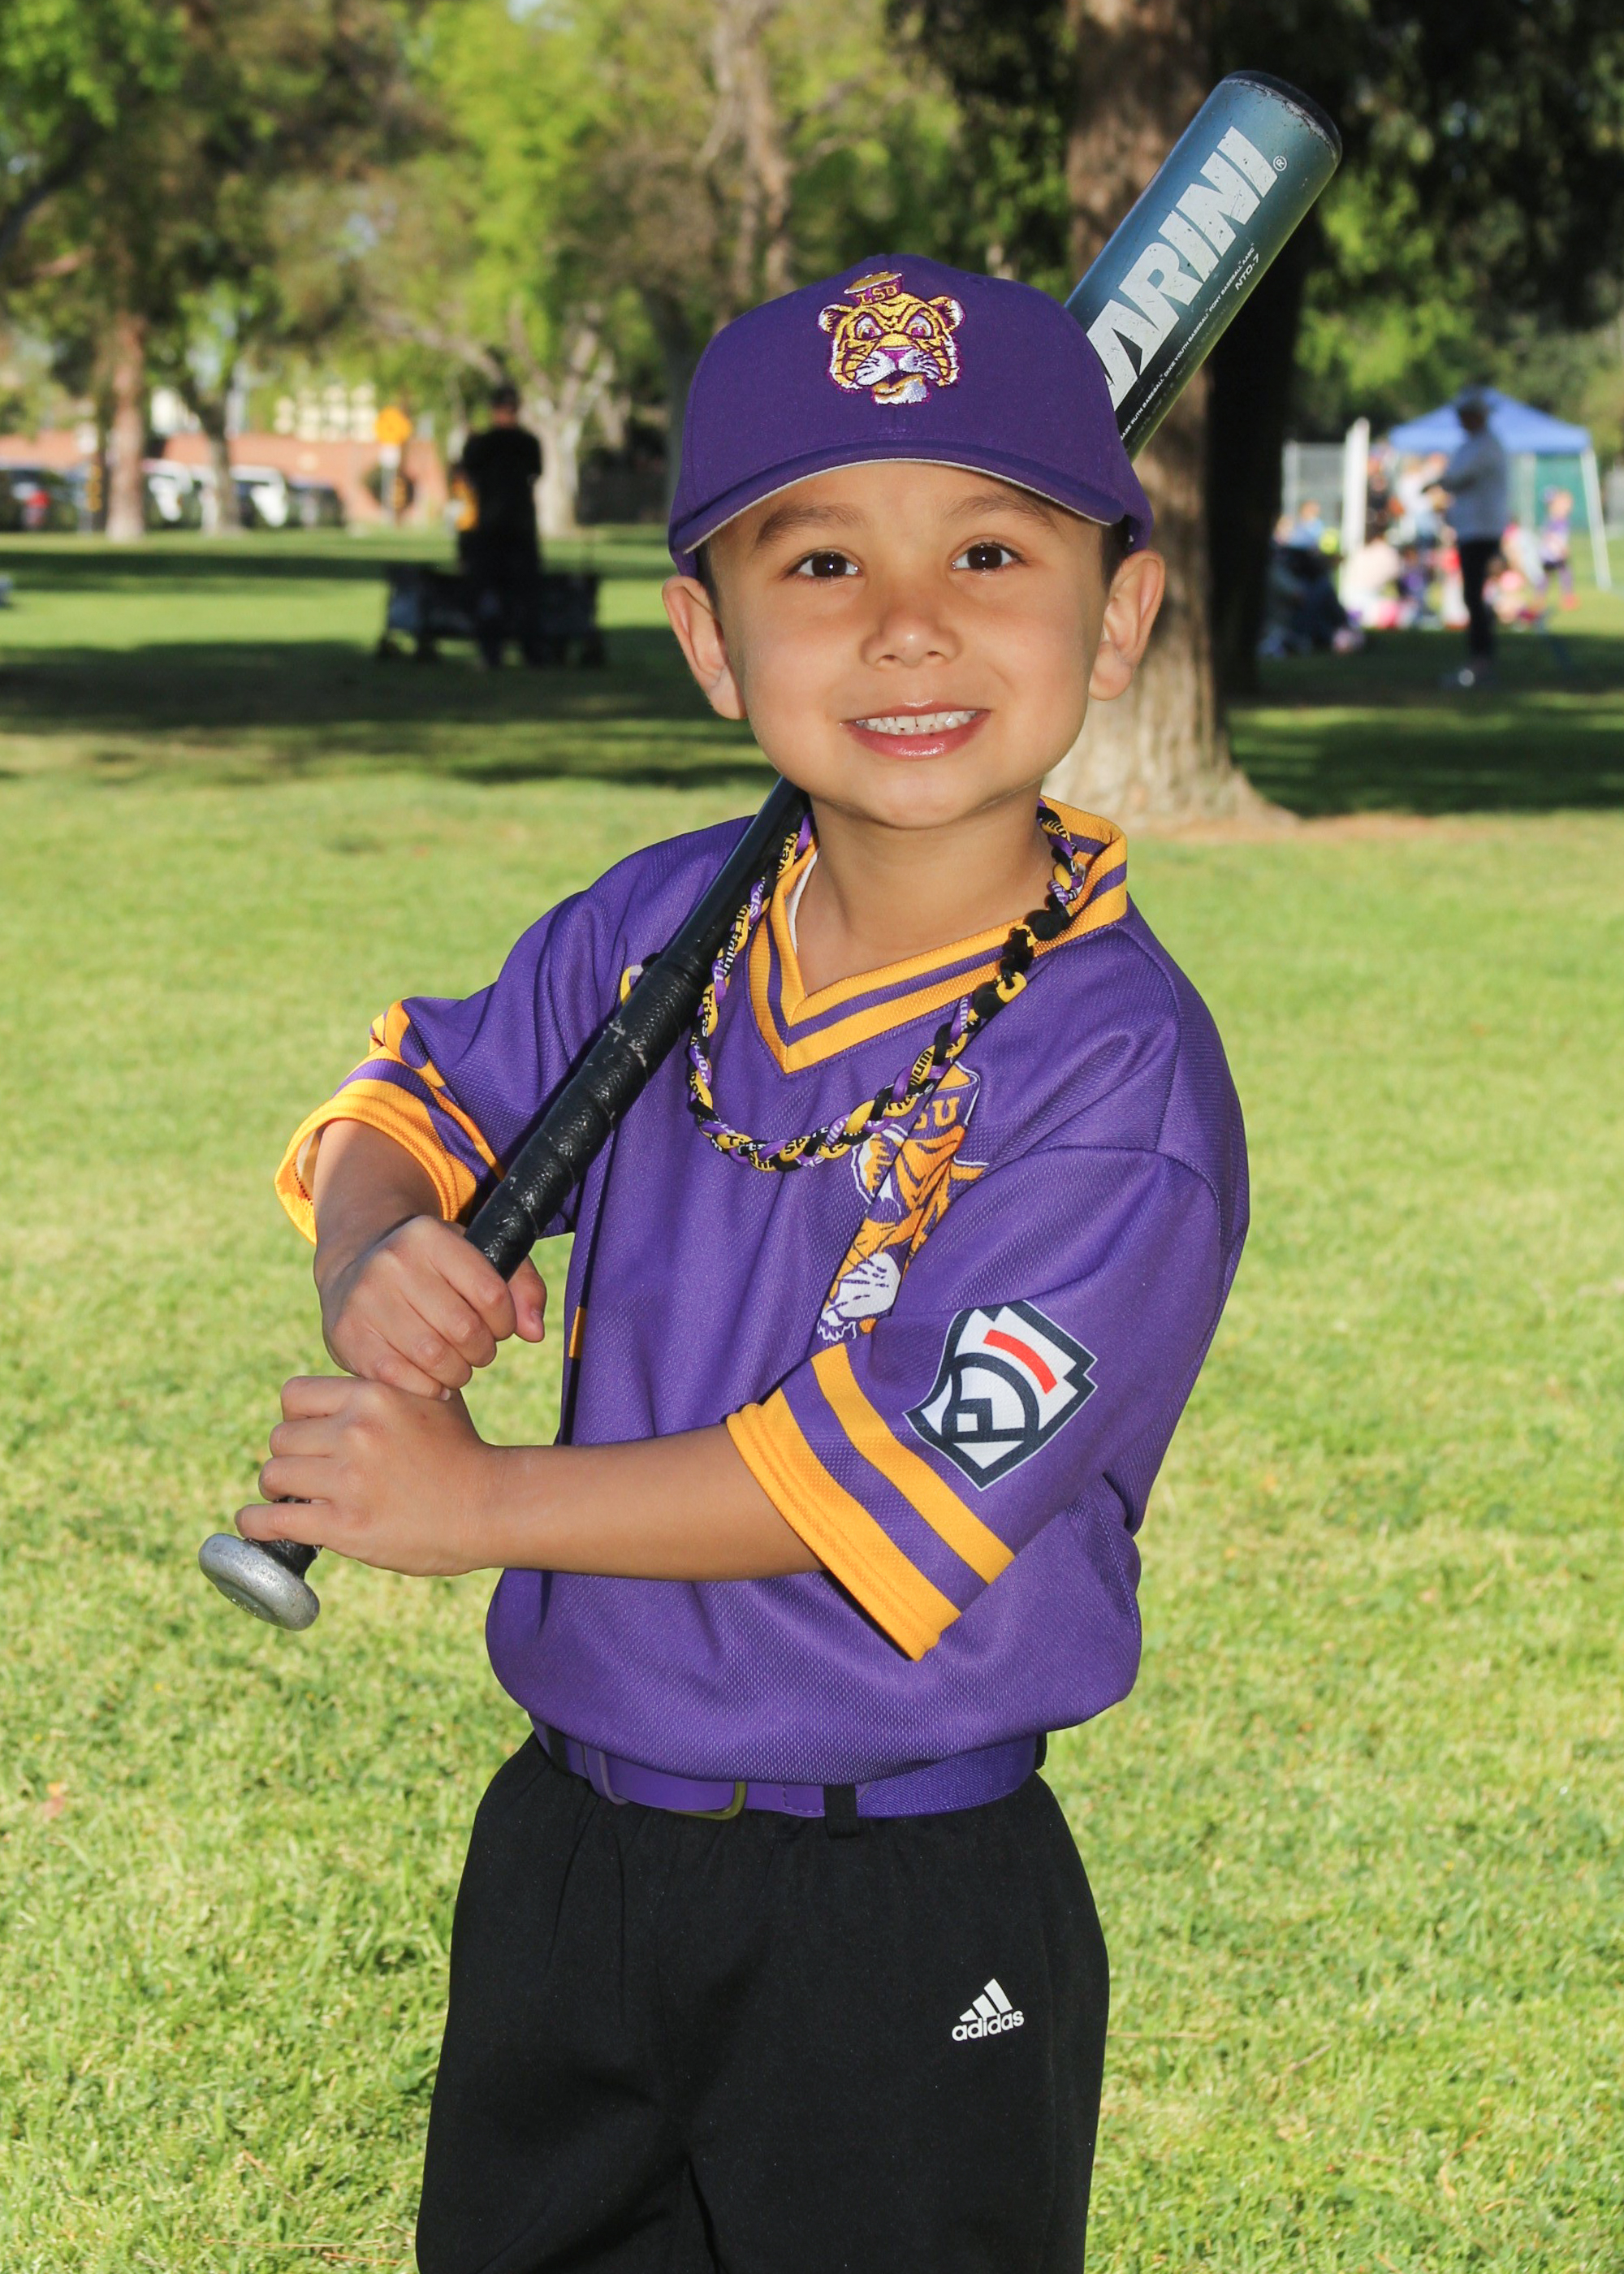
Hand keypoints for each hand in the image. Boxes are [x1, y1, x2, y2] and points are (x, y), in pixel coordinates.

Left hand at [238, 1374, 509, 1576]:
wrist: (491, 1505)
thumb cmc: (462, 1453)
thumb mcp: (430, 1397)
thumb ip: (387, 1388)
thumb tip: (353, 1386)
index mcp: (372, 1395)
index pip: (294, 1395)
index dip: (296, 1418)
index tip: (308, 1437)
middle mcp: (355, 1432)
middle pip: (280, 1437)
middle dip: (290, 1457)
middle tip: (306, 1475)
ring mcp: (348, 1480)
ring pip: (274, 1475)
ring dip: (277, 1490)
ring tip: (292, 1500)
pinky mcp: (344, 1526)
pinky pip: (272, 1519)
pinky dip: (256, 1523)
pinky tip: (256, 1523)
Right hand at [320, 1215, 545, 1396]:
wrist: (353, 1268)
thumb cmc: (431, 1269)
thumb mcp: (475, 1257)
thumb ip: (521, 1286)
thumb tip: (534, 1331)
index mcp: (429, 1236)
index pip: (492, 1295)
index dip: (506, 1322)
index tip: (499, 1326)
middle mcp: (392, 1262)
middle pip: (465, 1330)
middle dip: (483, 1350)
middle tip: (478, 1350)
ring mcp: (365, 1299)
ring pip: (435, 1358)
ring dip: (459, 1373)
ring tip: (457, 1365)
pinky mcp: (348, 1336)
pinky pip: (402, 1379)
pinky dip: (428, 1387)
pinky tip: (432, 1379)